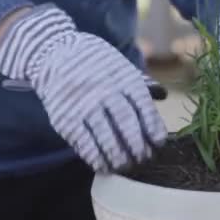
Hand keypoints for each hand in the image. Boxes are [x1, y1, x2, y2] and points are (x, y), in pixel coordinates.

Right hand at [0, 4, 167, 171]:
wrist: (56, 53)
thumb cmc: (98, 66)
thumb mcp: (122, 67)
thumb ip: (141, 86)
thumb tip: (163, 96)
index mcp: (125, 80)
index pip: (144, 107)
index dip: (153, 128)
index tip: (158, 143)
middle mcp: (105, 91)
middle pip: (126, 123)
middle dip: (137, 145)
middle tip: (143, 159)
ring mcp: (84, 105)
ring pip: (105, 135)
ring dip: (118, 156)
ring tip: (125, 166)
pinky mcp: (66, 118)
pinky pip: (83, 142)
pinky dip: (95, 157)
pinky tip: (103, 166)